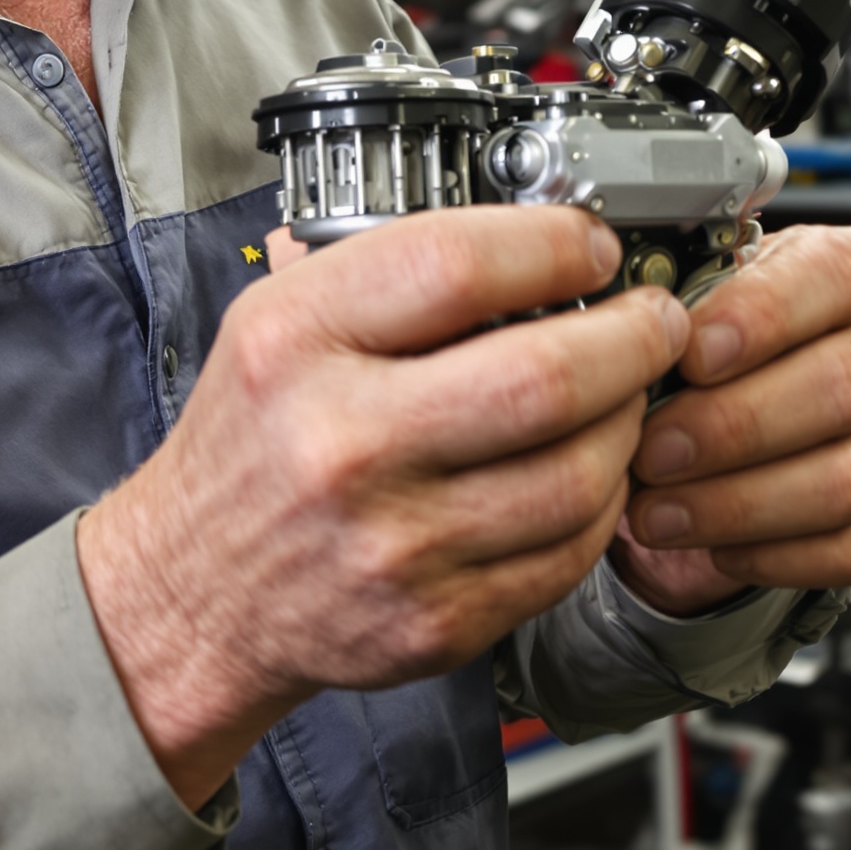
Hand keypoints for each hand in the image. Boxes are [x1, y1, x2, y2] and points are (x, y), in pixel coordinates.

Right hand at [78, 208, 687, 807]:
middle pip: (543, 374)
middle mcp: (342, 441)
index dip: (553, 243)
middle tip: (654, 317)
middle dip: (632, 335)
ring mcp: (394, 541)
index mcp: (295, 341)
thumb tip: (529, 230)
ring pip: (577, 473)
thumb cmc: (248, 442)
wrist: (196, 591)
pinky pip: (567, 553)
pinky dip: (603, 502)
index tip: (591, 243)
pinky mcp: (438, 620)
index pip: (456, 264)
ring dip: (630, 420)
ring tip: (629, 390)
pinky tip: (592, 467)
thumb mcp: (274, 318)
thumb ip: (383, 269)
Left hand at [614, 224, 850, 616]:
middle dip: (731, 428)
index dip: (759, 318)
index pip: (831, 278)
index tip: (688, 356)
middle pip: (839, 388)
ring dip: (739, 503)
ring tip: (658, 509)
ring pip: (845, 480)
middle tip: (652, 451)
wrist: (766, 380)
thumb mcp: (709, 287)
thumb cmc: (732, 327)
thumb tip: (629, 331)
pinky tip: (712, 545)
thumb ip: (685, 298)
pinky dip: (777, 555)